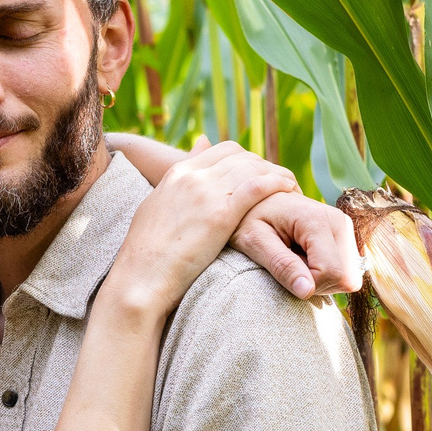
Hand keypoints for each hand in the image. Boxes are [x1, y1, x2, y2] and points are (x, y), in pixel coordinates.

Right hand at [111, 136, 358, 298]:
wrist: (140, 280)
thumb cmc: (146, 256)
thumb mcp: (156, 210)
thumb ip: (176, 188)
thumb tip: (190, 166)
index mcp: (176, 174)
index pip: (220, 150)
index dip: (244, 159)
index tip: (257, 173)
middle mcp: (192, 177)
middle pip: (239, 155)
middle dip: (262, 163)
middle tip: (279, 180)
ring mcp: (206, 192)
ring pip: (252, 167)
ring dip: (275, 173)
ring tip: (290, 186)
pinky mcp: (220, 213)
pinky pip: (257, 187)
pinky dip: (276, 184)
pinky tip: (289, 191)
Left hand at [233, 190, 363, 298]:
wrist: (257, 196)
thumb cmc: (249, 218)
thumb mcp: (255, 242)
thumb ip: (281, 266)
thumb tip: (307, 291)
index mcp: (317, 221)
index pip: (331, 273)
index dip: (309, 285)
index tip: (285, 271)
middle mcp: (339, 222)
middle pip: (345, 278)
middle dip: (317, 283)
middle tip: (291, 264)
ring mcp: (345, 227)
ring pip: (348, 277)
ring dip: (321, 278)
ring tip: (296, 258)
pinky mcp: (345, 234)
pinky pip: (346, 270)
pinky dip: (326, 271)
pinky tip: (306, 256)